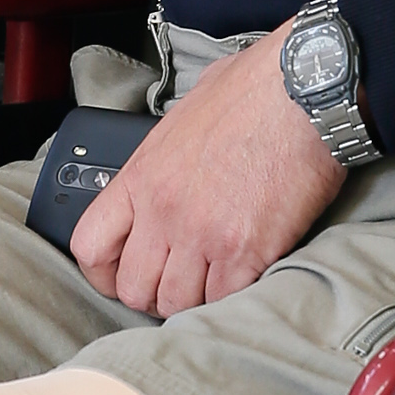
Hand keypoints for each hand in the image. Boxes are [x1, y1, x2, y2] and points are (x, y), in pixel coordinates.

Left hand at [71, 22, 346, 313]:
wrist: (304, 90)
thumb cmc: (253, 90)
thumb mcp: (186, 114)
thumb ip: (168, 151)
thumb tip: (175, 159)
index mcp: (141, 176)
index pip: (91, 246)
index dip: (104, 274)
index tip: (124, 276)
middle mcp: (163, 211)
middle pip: (134, 289)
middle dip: (155, 296)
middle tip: (181, 285)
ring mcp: (202, 234)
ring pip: (178, 305)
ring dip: (196, 301)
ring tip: (217, 282)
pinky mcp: (245, 251)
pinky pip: (225, 301)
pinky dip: (234, 298)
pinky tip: (248, 276)